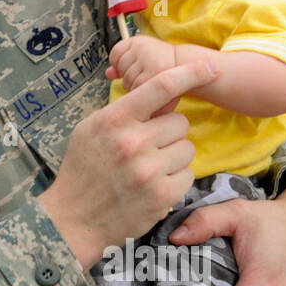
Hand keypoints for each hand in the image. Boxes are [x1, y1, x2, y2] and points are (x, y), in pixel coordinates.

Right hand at [39, 60, 215, 267]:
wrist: (74, 218)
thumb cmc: (83, 169)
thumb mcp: (92, 129)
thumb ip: (126, 111)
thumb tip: (167, 96)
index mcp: (114, 119)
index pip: (160, 86)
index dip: (191, 73)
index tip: (211, 67)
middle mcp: (133, 141)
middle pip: (179, 122)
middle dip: (168, 133)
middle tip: (146, 148)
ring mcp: (149, 170)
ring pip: (187, 148)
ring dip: (174, 157)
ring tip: (148, 169)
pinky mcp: (162, 195)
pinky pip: (188, 175)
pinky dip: (175, 180)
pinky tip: (153, 186)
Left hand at [106, 35, 176, 90]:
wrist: (189, 67)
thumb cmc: (165, 63)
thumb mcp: (143, 57)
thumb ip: (122, 63)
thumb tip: (108, 73)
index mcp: (137, 41)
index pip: (116, 54)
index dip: (120, 64)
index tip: (131, 68)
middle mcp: (141, 49)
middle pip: (121, 69)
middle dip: (130, 76)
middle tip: (145, 75)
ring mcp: (147, 62)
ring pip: (128, 80)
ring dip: (136, 86)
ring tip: (151, 81)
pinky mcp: (152, 76)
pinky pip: (137, 88)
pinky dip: (143, 92)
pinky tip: (152, 88)